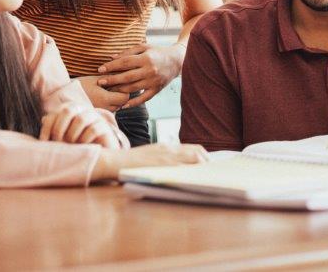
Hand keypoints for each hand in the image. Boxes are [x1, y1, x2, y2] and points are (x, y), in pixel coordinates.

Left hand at [40, 103, 123, 148]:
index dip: (48, 126)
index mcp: (72, 110)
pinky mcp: (105, 128)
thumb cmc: (79, 144)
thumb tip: (43, 119)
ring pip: (81, 119)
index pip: (56, 112)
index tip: (43, 141)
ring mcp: (95, 118)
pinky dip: (84, 139)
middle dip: (59, 127)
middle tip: (58, 142)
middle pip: (68, 109)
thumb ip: (54, 128)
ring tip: (71, 145)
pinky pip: (93, 129)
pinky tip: (83, 147)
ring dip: (72, 135)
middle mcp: (83, 111)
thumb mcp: (64, 136)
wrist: (102, 152)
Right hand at [76, 75, 132, 111]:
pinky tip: (101, 97)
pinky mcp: (98, 115)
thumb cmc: (79, 86)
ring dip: (115, 100)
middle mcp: (105, 108)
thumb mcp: (95, 79)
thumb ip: (110, 78)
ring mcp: (102, 113)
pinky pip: (109, 110)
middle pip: (122, 103)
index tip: (117, 83)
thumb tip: (123, 75)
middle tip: (112, 86)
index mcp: (105, 98)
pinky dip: (109, 104)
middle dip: (120, 94)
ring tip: (105, 91)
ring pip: (116, 107)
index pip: (125, 97)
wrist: (64, 97)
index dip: (124, 89)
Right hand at [93, 143, 208, 180]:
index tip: (210, 166)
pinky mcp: (160, 165)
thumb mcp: (152, 156)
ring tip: (208, 177)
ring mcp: (165, 157)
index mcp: (167, 147)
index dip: (205, 157)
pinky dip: (191, 172)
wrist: (115, 161)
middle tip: (212, 174)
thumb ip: (166, 159)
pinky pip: (181, 168)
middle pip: (197, 152)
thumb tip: (181, 167)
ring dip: (202, 168)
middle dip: (208, 163)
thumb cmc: (132, 163)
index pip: (194, 148)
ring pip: (192, 159)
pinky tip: (195, 180)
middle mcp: (169, 150)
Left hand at [96, 43, 184, 107]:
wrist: (177, 61)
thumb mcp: (144, 48)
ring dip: (119, 91)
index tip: (100, 69)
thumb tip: (110, 58)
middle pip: (127, 77)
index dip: (112, 66)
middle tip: (100, 82)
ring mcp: (154, 81)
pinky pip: (143, 98)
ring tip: (108, 92)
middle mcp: (150, 70)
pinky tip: (123, 105)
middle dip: (112, 80)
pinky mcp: (157, 90)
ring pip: (133, 88)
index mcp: (146, 58)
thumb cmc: (157, 52)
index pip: (125, 62)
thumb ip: (127, 52)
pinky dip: (133, 103)